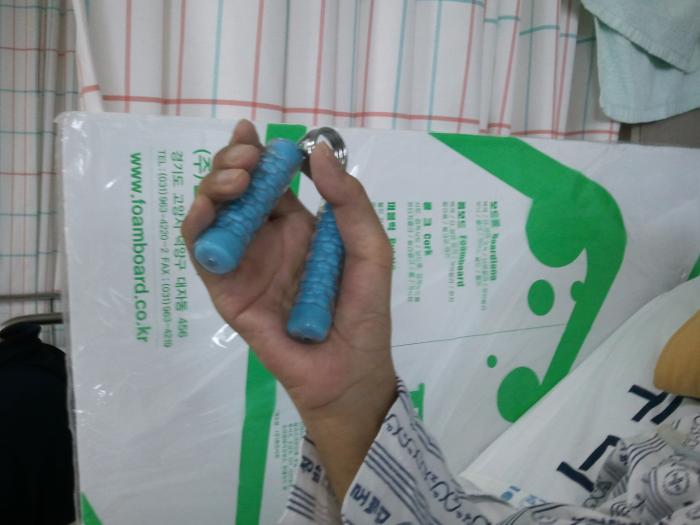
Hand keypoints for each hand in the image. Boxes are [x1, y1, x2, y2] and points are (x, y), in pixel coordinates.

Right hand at [182, 120, 396, 497]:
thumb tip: (319, 153)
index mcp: (300, 228)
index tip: (251, 133)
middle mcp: (267, 240)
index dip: (256, 154)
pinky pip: (203, 253)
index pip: (269, 182)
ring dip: (213, 188)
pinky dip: (197, 227)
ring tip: (235, 181)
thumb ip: (350, 203)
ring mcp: (244, 264)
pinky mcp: (226, 290)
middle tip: (245, 160)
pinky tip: (207, 209)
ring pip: (214, 215)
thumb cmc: (364, 312)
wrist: (347, 371)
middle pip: (235, 191)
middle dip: (232, 165)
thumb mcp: (372, 250)